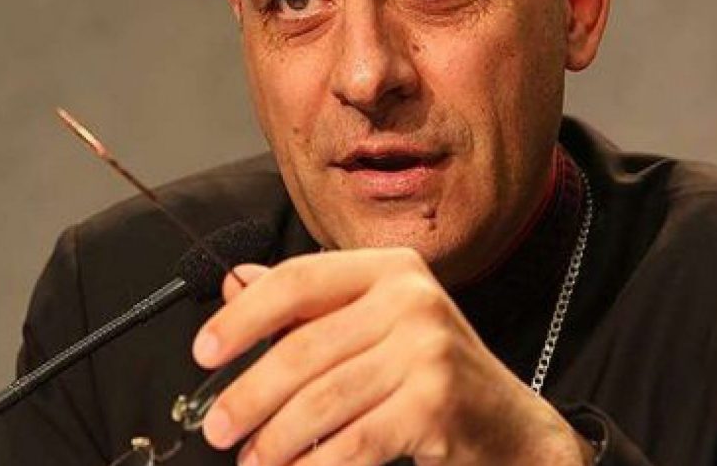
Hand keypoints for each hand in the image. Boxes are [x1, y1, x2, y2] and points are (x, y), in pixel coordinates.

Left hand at [191, 248, 594, 465]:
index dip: (242, 317)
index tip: (205, 351)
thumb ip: (309, 307)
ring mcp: (427, 349)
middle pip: (301, 348)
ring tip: (252, 461)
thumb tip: (236, 283)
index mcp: (390, 269)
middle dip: (248, 396)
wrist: (511, 429)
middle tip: (218, 427)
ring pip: (319, 400)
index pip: (297, 280)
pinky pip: (350, 441)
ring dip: (274, 440)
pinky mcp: (434, 402)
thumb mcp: (376, 327)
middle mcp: (411, 298)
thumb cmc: (435, 376)